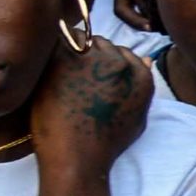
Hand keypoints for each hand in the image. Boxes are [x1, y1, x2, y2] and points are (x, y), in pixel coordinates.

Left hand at [27, 38, 151, 179]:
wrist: (77, 157)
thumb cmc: (104, 144)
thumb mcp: (136, 118)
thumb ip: (142, 87)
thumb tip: (147, 59)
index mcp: (141, 77)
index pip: (123, 53)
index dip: (105, 65)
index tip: (91, 80)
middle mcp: (121, 63)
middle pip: (102, 43)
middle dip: (88, 55)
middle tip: (73, 78)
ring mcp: (94, 59)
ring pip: (79, 38)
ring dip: (69, 51)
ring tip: (60, 76)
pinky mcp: (66, 59)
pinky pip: (58, 40)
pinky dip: (51, 50)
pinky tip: (49, 73)